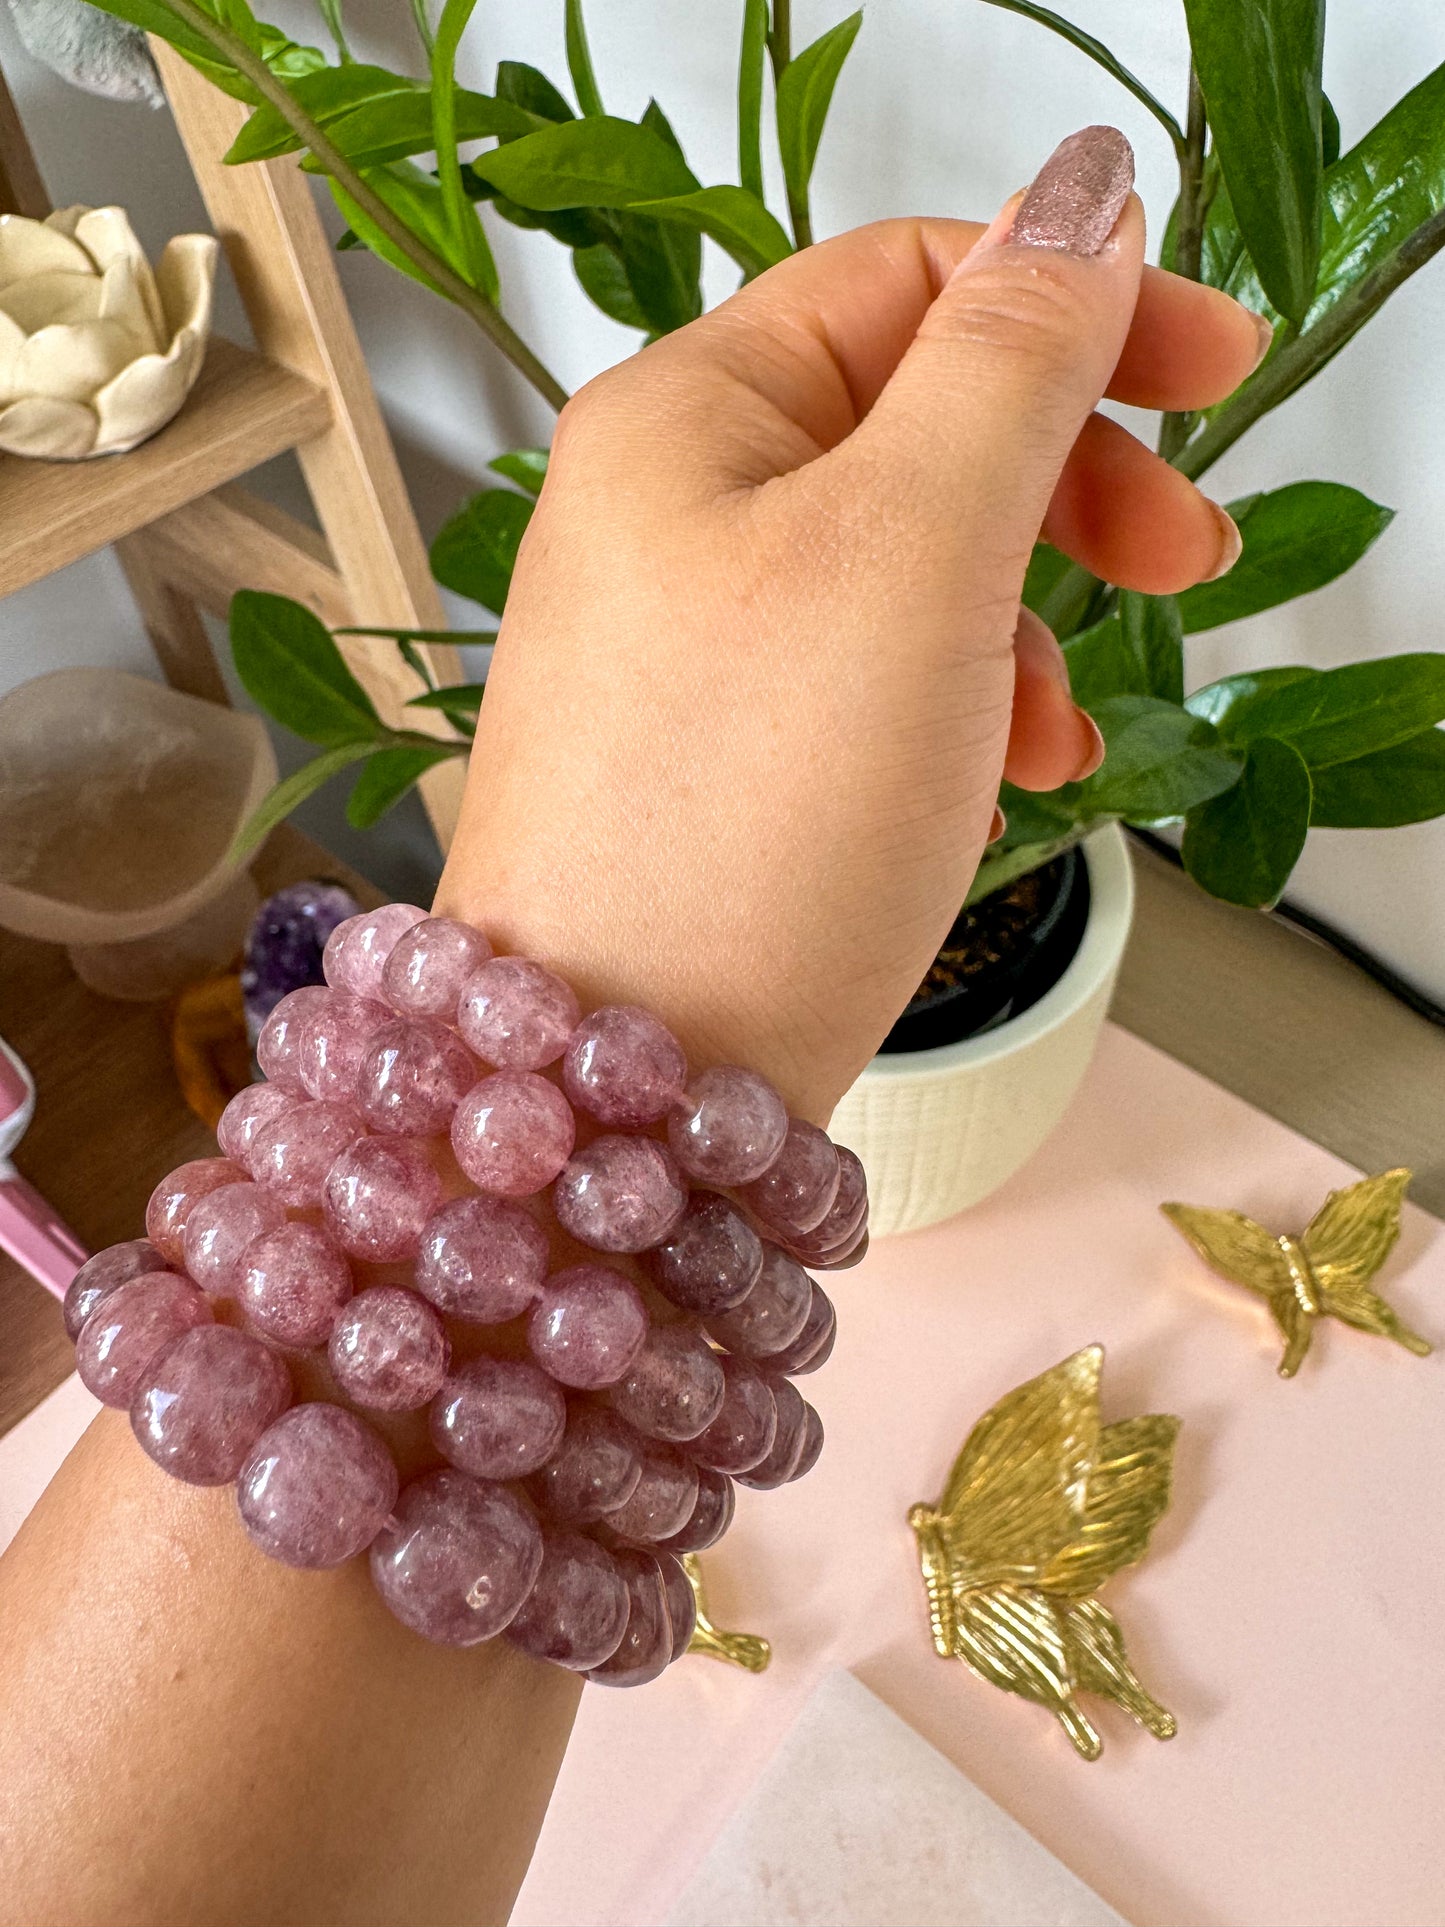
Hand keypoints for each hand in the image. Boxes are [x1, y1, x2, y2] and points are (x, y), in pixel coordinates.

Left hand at [438, 125, 1263, 1118]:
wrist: (624, 1087)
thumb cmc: (745, 825)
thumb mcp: (914, 550)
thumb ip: (1012, 362)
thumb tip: (1082, 204)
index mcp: (685, 417)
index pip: (911, 283)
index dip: (1078, 307)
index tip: (1214, 375)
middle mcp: (659, 518)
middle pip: (913, 428)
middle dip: (1065, 487)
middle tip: (1182, 559)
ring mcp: (678, 647)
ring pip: (904, 573)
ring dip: (1018, 628)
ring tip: (1057, 736)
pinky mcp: (710, 761)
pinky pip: (865, 685)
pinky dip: (953, 716)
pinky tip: (988, 787)